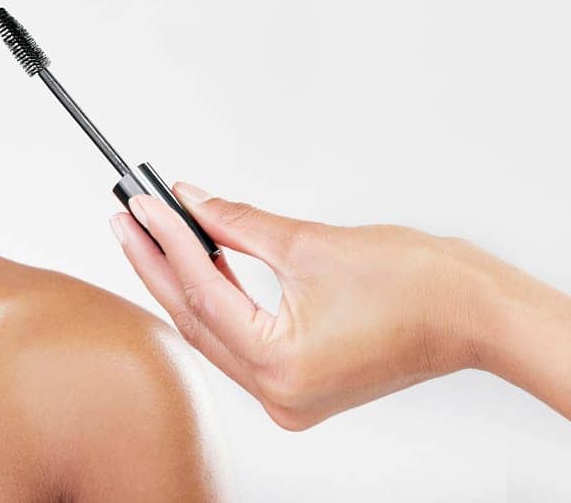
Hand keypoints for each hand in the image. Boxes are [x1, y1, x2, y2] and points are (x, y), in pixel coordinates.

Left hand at [112, 183, 492, 429]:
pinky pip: (239, 341)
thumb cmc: (415, 285)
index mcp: (280, 367)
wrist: (473, 312)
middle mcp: (279, 395)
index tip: (140, 205)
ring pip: (214, 331)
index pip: (201, 294)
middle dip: (157, 264)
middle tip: (125, 218)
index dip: (165, 241)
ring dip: (182, 281)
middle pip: (197, 319)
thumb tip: (189, 202)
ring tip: (147, 232)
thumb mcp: (307, 243)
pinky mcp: (299, 385)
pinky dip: (217, 301)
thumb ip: (235, 224)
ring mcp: (289, 396)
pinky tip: (192, 262)